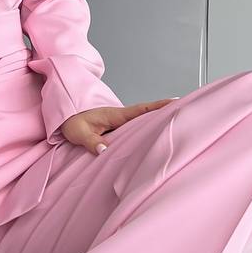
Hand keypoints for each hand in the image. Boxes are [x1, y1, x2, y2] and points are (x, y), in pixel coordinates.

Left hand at [61, 97, 177, 154]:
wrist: (64, 118)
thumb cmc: (71, 122)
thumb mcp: (78, 133)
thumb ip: (91, 141)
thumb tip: (104, 150)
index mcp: (115, 115)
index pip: (141, 110)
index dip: (158, 106)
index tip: (176, 102)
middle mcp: (122, 118)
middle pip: (148, 116)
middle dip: (166, 114)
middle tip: (187, 114)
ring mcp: (121, 125)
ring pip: (142, 124)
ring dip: (157, 125)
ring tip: (178, 129)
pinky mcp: (118, 132)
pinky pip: (135, 132)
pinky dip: (146, 133)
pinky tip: (156, 141)